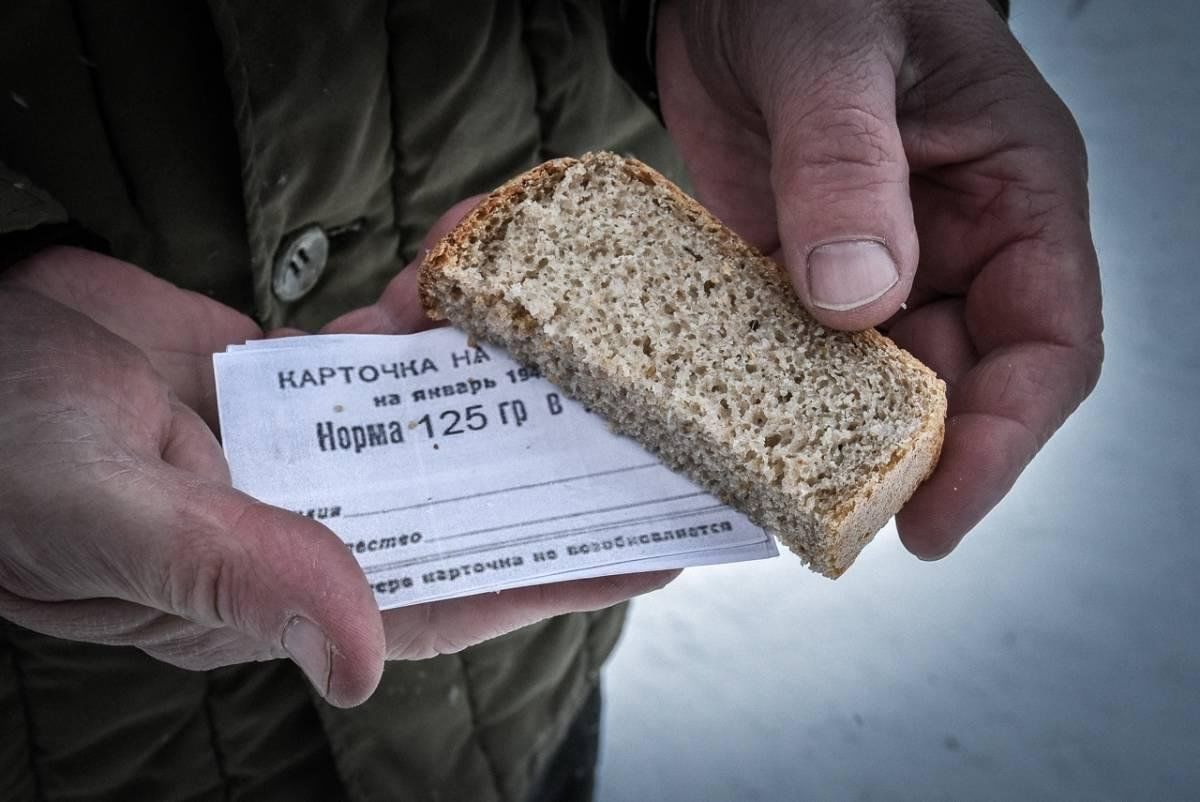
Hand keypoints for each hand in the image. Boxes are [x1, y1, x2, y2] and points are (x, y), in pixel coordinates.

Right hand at [3, 239, 672, 702]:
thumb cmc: (1, 444)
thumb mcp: (110, 511)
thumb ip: (236, 573)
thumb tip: (356, 659)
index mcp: (265, 589)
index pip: (438, 601)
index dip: (543, 584)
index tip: (638, 558)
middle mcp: (298, 524)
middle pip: (453, 510)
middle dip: (544, 477)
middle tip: (644, 442)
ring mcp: (295, 449)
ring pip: (423, 426)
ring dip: (487, 383)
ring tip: (562, 345)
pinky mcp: (282, 382)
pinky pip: (376, 358)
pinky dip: (419, 324)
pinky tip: (455, 290)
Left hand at [657, 0, 1103, 556]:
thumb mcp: (836, 53)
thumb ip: (848, 166)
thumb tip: (858, 297)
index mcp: (1012, 191)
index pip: (1047, 342)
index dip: (1004, 439)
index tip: (937, 514)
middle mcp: (954, 242)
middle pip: (958, 382)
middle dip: (905, 455)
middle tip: (833, 516)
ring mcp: (875, 260)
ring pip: (872, 379)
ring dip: (828, 432)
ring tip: (770, 482)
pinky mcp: (797, 268)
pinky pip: (796, 349)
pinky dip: (767, 389)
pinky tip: (725, 421)